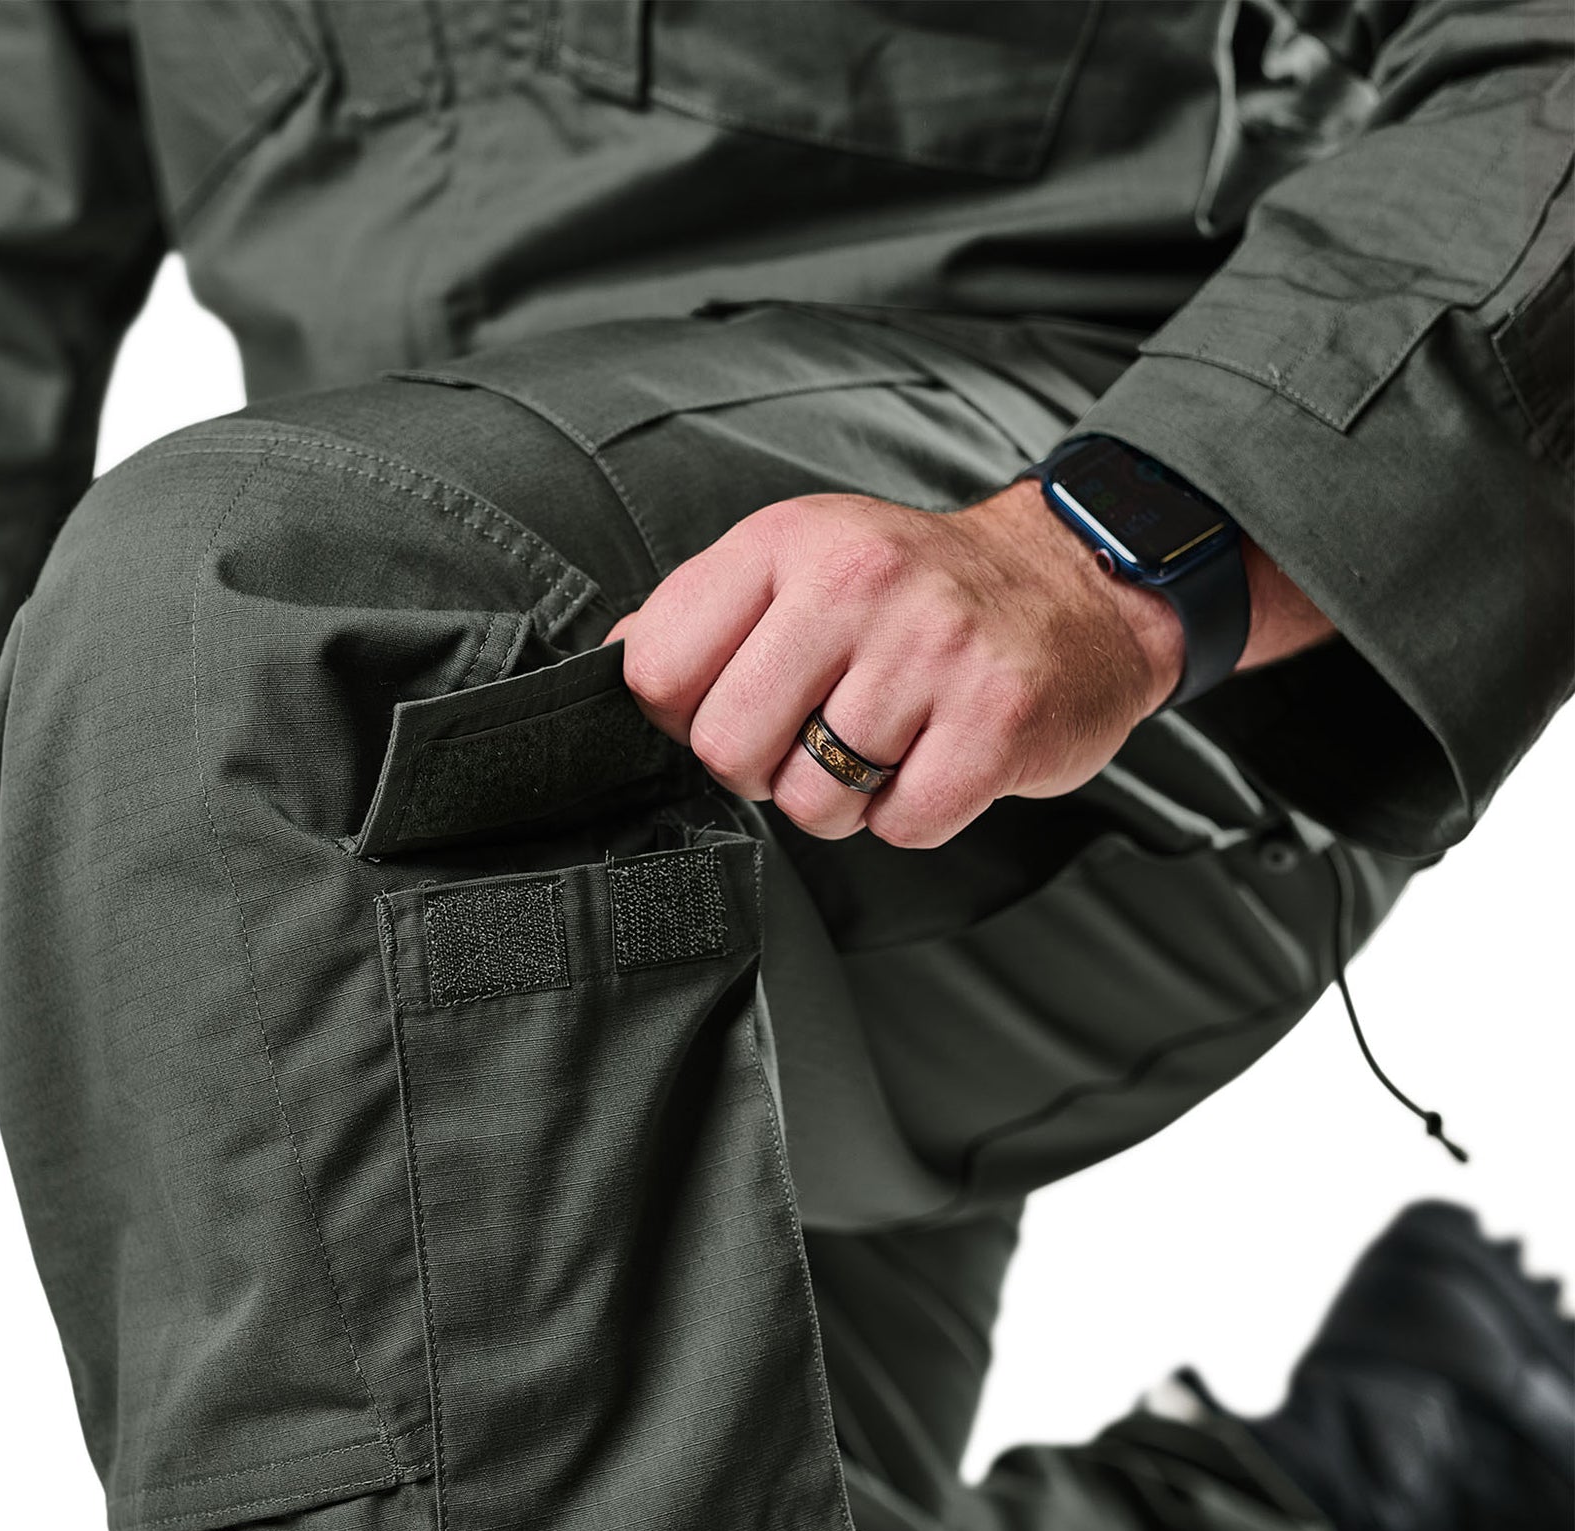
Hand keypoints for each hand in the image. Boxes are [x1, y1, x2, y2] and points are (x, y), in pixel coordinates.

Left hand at [618, 478, 1325, 846]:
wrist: (1079, 585)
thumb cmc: (919, 591)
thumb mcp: (801, 560)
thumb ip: (702, 615)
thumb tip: (608, 672)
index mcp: (787, 544)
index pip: (656, 670)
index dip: (684, 717)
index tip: (736, 705)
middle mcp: (857, 585)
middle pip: (729, 752)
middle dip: (767, 768)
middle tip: (819, 732)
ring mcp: (932, 653)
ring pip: (815, 804)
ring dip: (845, 798)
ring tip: (888, 740)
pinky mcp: (997, 722)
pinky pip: (902, 827)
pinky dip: (915, 814)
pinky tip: (939, 757)